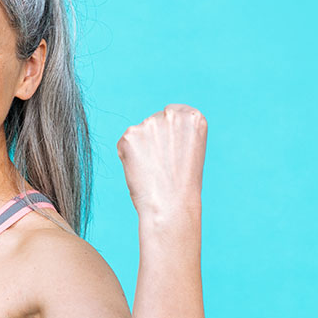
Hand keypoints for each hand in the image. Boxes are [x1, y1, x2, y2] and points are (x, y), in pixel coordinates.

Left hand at [117, 104, 206, 223]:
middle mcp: (173, 115)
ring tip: (152, 169)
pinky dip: (127, 156)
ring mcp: (150, 123)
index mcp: (193, 117)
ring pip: (138, 133)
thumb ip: (175, 132)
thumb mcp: (189, 150)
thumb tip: (150, 128)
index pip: (173, 112)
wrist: (170, 205)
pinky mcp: (130, 135)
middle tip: (160, 164)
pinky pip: (124, 144)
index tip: (169, 149)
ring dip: (140, 148)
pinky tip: (140, 170)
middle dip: (152, 139)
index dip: (168, 132)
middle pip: (153, 120)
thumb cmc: (181, 184)